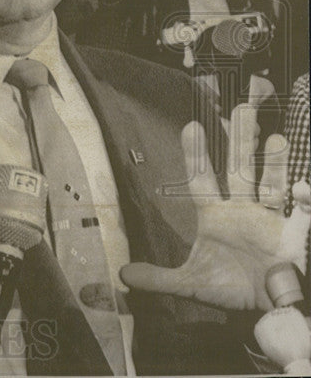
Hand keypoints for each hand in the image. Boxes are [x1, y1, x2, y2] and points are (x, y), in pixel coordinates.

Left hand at [120, 104, 310, 310]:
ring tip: (273, 137)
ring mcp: (269, 218)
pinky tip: (303, 188)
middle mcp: (242, 210)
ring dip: (273, 162)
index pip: (202, 179)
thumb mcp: (190, 284)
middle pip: (240, 169)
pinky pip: (303, 212)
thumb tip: (122, 275)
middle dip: (240, 140)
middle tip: (242, 107)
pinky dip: (305, 199)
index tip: (191, 126)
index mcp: (215, 216)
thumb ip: (158, 278)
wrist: (264, 307)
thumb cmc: (228, 287)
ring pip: (272, 182)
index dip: (196, 154)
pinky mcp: (293, 234)